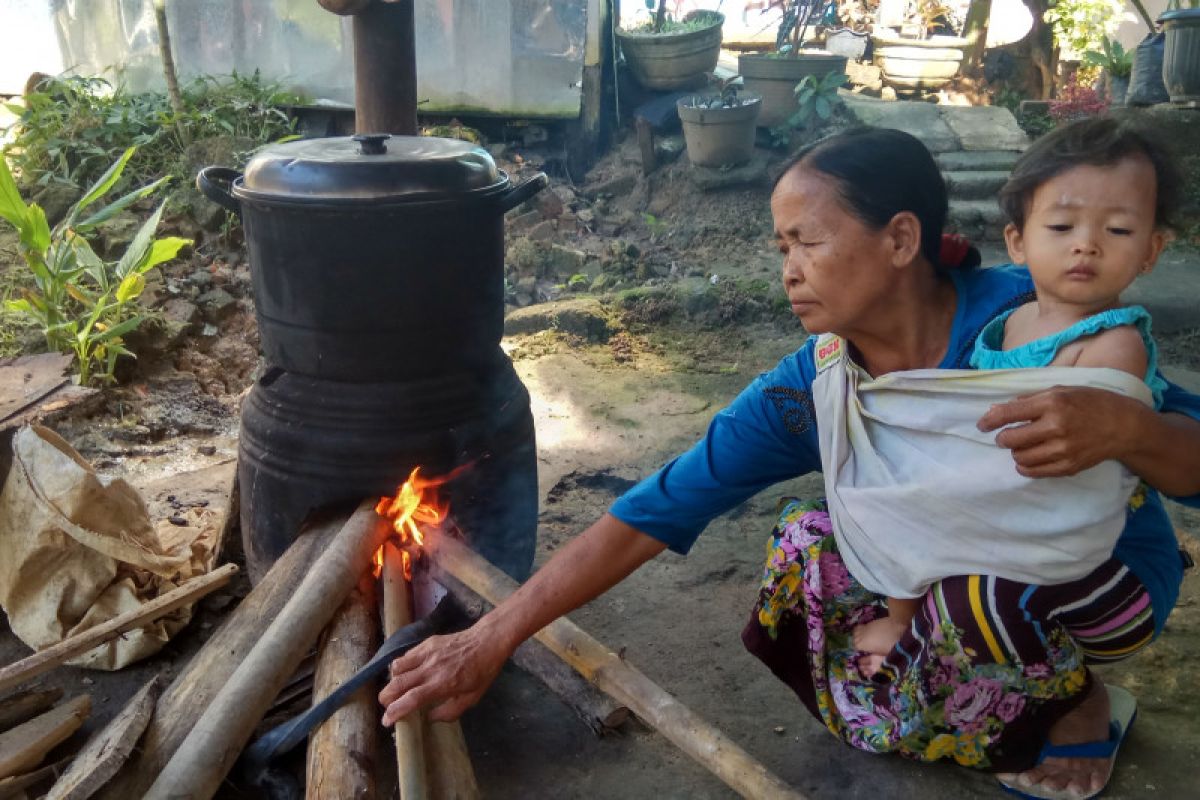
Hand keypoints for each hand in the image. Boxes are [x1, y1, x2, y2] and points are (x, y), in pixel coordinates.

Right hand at [378, 624, 509, 725]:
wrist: (487, 641)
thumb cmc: (482, 672)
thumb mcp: (471, 699)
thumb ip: (449, 712)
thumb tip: (429, 718)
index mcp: (441, 685)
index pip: (410, 699)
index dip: (395, 711)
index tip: (387, 721)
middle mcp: (430, 669)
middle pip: (397, 684)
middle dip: (386, 698)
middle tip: (386, 705)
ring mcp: (427, 653)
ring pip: (397, 667)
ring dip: (392, 680)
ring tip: (397, 688)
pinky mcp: (427, 642)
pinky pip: (407, 655)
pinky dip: (401, 666)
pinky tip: (407, 672)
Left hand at [976, 386, 1140, 477]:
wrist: (1124, 425)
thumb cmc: (1090, 403)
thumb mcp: (1060, 391)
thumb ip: (1029, 400)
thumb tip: (998, 409)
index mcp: (1052, 403)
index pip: (1008, 414)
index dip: (989, 421)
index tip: (982, 425)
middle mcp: (1056, 427)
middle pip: (1010, 440)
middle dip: (1003, 438)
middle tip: (1008, 436)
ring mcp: (1063, 449)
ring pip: (1020, 458)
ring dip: (1016, 452)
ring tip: (1024, 445)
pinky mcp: (1069, 466)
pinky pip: (1035, 472)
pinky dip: (1026, 466)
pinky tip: (1030, 458)